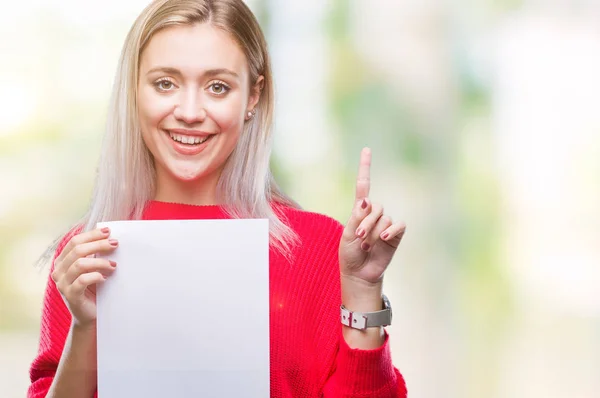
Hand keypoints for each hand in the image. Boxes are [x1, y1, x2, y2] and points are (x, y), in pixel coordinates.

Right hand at [51, 228, 118, 327]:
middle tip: (115, 244)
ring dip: (100, 261)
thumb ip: (94, 254)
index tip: (108, 231)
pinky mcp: (71, 295)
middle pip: (77, 250)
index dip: (91, 235)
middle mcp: (58, 271)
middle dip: (98, 244)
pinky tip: (105, 278)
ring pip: (80, 264)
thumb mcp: (92, 268)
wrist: (90, 315)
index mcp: (62, 261)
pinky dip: (96, 276)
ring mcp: (62, 284)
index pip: (74, 242)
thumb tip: (109, 237)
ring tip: (113, 265)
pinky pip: (82, 280)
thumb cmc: (94, 289)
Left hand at [339, 148, 405, 286]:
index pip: (363, 185)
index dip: (365, 167)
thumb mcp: (347, 234)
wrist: (359, 274)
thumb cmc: (350, 254)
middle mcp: (373, 214)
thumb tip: (366, 200)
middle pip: (374, 206)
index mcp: (359, 211)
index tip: (366, 150)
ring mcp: (385, 223)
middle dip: (364, 221)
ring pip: (383, 217)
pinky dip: (390, 230)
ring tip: (366, 245)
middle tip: (358, 237)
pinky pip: (397, 224)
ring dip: (373, 230)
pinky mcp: (396, 234)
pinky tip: (383, 238)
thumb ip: (356, 216)